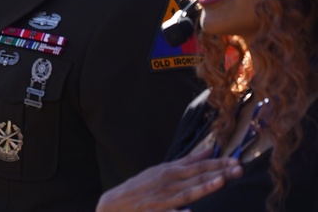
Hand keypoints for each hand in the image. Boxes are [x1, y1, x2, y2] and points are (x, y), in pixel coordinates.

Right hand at [96, 149, 241, 211]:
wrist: (116, 204)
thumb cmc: (141, 187)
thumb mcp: (162, 170)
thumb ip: (187, 161)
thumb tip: (209, 150)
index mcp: (170, 172)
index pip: (199, 166)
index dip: (218, 164)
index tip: (236, 161)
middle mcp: (168, 184)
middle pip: (197, 178)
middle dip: (219, 173)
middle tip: (239, 169)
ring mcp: (164, 200)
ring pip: (188, 193)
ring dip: (204, 187)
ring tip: (221, 181)